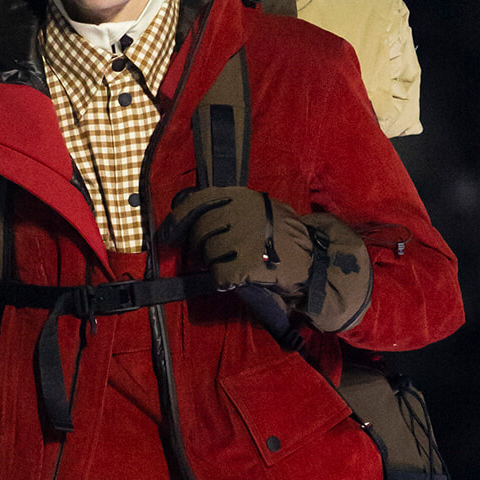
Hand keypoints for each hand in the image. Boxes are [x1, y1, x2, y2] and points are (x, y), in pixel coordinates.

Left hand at [169, 186, 371, 332]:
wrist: (314, 262)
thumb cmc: (286, 240)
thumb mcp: (263, 211)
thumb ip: (234, 210)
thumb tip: (197, 215)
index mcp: (243, 197)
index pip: (199, 201)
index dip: (178, 219)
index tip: (166, 233)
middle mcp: (241, 214)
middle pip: (201, 233)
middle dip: (200, 248)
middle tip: (208, 258)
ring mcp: (243, 238)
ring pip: (208, 255)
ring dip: (216, 265)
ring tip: (233, 267)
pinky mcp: (246, 263)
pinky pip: (219, 276)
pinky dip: (224, 281)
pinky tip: (236, 280)